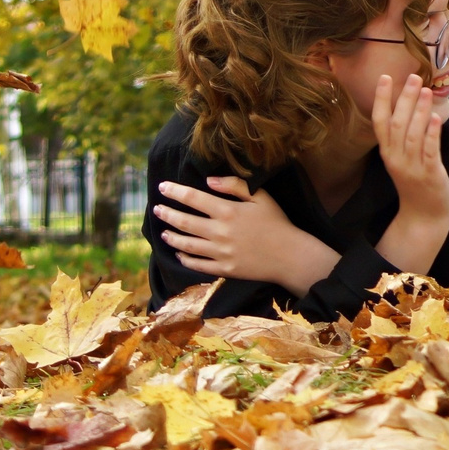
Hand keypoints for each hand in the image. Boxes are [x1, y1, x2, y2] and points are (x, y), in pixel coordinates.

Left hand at [153, 176, 339, 293]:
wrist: (291, 256)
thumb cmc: (277, 223)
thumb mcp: (262, 197)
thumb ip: (235, 185)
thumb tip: (209, 180)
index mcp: (228, 211)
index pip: (193, 198)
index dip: (175, 191)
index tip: (163, 187)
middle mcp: (219, 232)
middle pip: (184, 221)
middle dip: (166, 214)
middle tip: (157, 209)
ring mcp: (220, 252)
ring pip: (186, 244)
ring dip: (171, 237)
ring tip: (164, 232)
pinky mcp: (223, 269)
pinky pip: (197, 264)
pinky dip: (184, 258)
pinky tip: (179, 253)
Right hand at [373, 74, 448, 273]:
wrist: (424, 217)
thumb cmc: (416, 184)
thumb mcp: (404, 159)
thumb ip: (405, 137)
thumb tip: (412, 106)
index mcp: (388, 152)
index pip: (380, 121)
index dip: (381, 99)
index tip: (385, 77)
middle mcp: (396, 158)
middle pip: (397, 123)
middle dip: (404, 99)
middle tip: (413, 77)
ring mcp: (412, 167)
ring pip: (413, 134)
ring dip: (419, 111)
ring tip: (426, 90)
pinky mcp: (429, 174)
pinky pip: (429, 151)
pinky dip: (432, 134)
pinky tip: (435, 118)